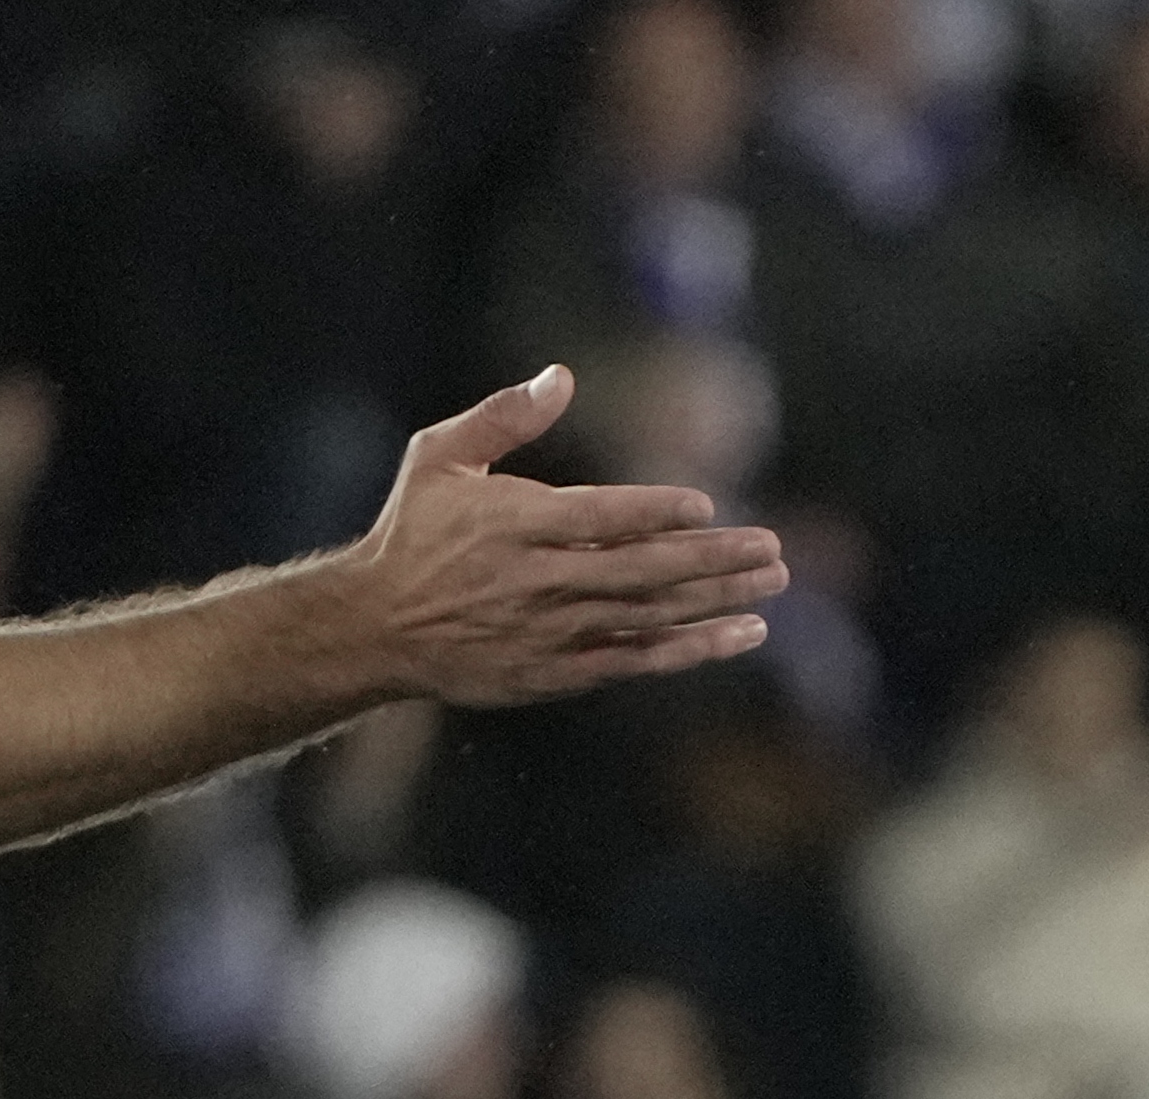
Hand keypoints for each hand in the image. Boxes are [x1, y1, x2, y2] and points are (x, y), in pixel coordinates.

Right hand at [336, 376, 789, 709]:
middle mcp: (539, 580)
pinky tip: (739, 635)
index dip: (654, 513)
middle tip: (772, 548)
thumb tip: (561, 376)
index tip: (706, 507)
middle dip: (712, 561)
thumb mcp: (439, 457)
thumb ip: (502, 416)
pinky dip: (690, 650)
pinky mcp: (558, 673)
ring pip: (650, 617)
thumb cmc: (412, 531)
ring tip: (771, 585)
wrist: (377, 627)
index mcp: (514, 523)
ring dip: (716, 602)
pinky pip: (637, 661)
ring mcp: (552, 632)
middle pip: (641, 571)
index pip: (600, 518)